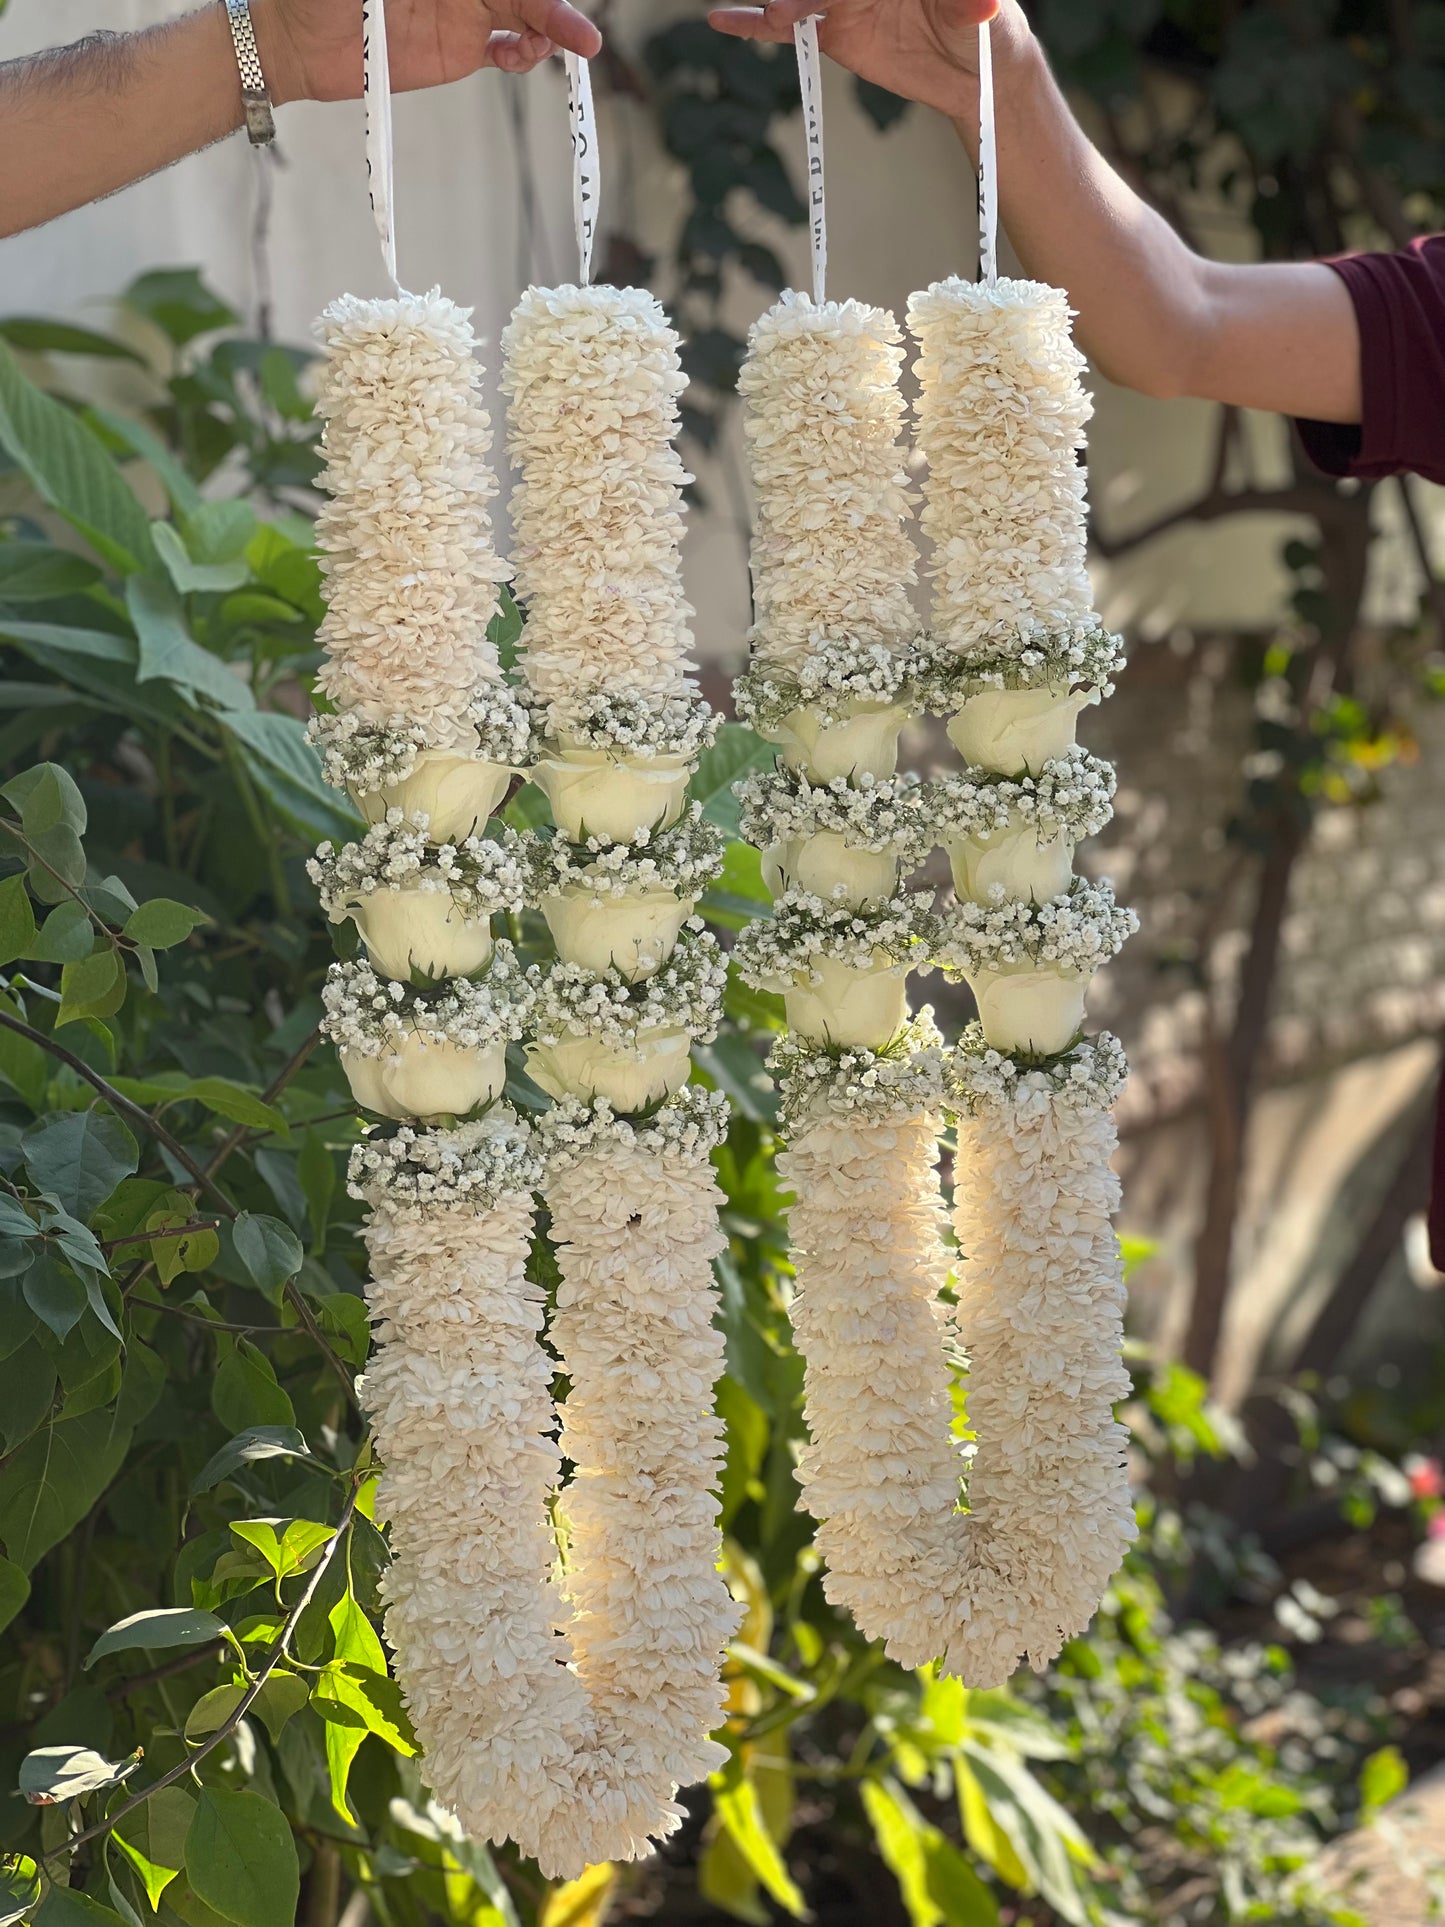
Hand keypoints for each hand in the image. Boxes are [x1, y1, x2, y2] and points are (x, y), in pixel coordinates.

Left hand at [253, 0, 602, 104]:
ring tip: (552, 46)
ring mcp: (466, 9)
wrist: (294, 41)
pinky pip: (507, 47)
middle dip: (551, 2)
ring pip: (526, 11)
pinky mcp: (461, 48)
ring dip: (549, 26)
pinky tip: (524, 59)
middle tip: (577, 32)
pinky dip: (525, 54)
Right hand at [708, 0, 1013, 122]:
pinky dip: (754, 24)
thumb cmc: (987, 26)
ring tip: (758, 9)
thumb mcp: (982, 12)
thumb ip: (970, 2)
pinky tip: (723, 18)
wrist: (979, 71)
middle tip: (786, 7)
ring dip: (776, 1)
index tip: (818, 3)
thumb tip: (984, 2)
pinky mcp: (836, 31)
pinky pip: (790, 26)